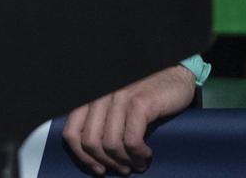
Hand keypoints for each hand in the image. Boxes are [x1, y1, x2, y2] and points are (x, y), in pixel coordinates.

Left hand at [63, 64, 195, 175]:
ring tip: (137, 164)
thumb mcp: (115, 110)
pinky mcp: (139, 103)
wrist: (174, 78)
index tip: (99, 170)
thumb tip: (94, 159)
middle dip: (107, 162)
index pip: (71, 133)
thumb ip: (101, 125)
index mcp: (90, 100)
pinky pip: (132, 140)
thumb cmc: (144, 99)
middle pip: (90, 142)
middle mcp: (99, 96)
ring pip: (110, 144)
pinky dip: (139, 154)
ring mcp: (119, 98)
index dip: (83, 157)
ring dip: (125, 161)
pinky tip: (146, 154)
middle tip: (123, 169)